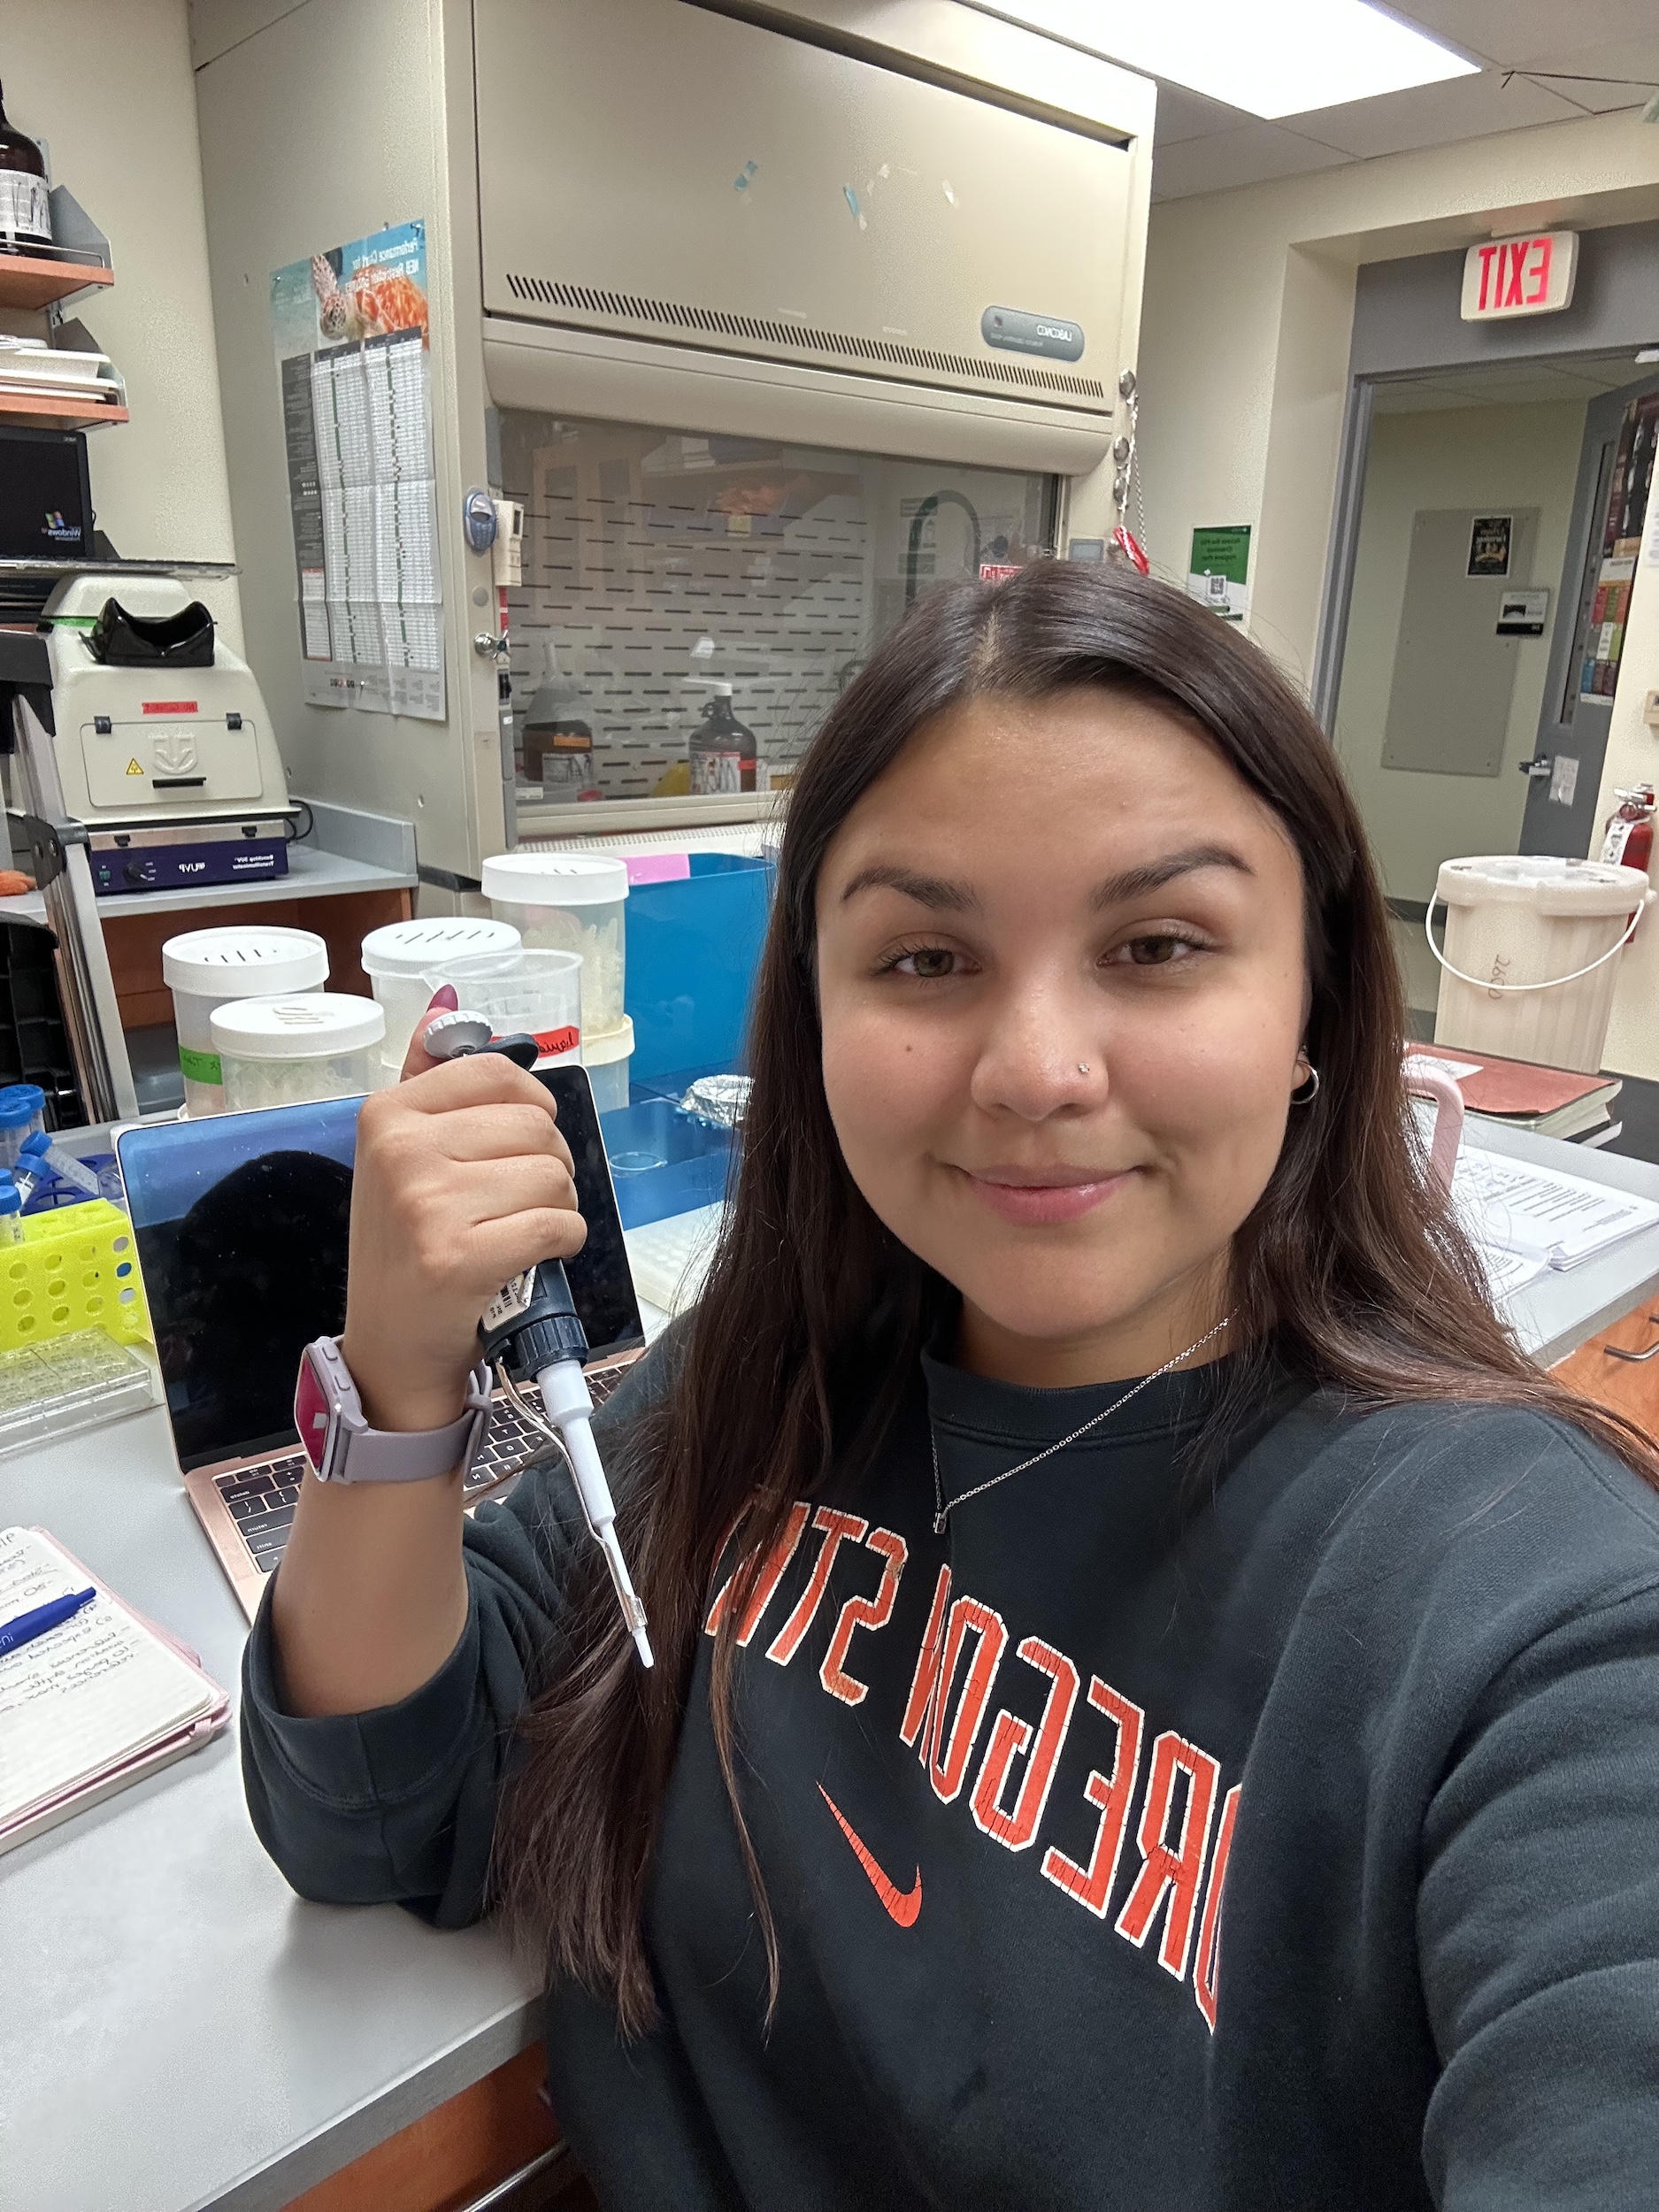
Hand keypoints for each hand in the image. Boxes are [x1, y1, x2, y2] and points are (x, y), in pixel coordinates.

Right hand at [338, 995, 585, 1430]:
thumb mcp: (400, 1155)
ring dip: (558, 1206)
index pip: (496, 1072)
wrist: (391, 1348)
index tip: (517, 1144)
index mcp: (387, 1114)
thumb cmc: (408, 1247)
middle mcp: (400, 1150)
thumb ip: (428, 1076)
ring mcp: (427, 1203)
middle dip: (548, 1165)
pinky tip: (535, 1256)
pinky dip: (564, 1243)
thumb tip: (447, 1000)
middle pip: (536, 1125)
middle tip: (516, 1201)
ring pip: (553, 1176)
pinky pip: (557, 1224)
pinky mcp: (459, 1256)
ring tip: (519, 1230)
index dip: (530, 1108)